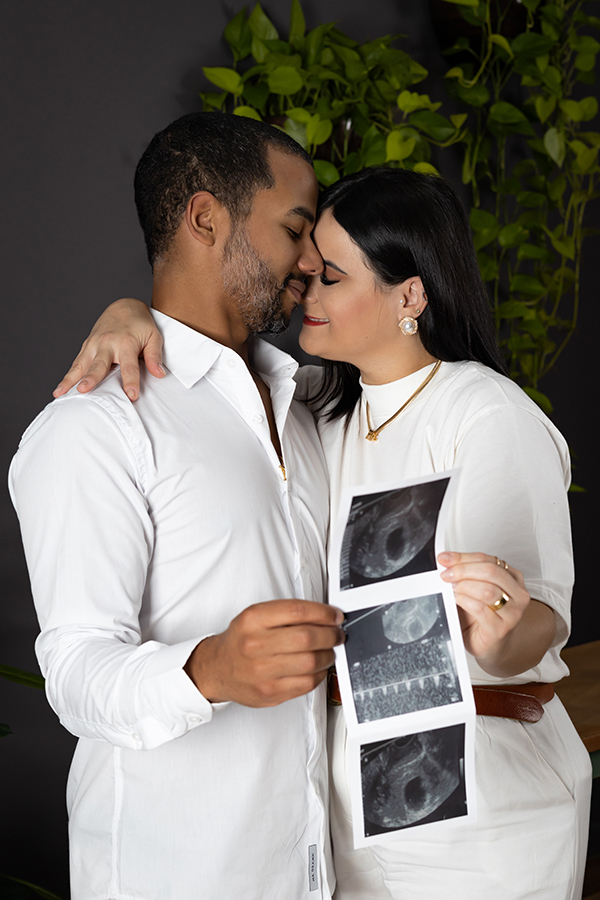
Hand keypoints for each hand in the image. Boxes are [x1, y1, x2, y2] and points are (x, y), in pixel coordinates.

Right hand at [53, 298, 163, 400]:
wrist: (125, 306)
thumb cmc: (141, 325)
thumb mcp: (154, 337)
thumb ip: (155, 356)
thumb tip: (159, 374)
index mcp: (126, 342)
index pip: (129, 366)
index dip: (131, 382)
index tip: (131, 396)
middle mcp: (107, 344)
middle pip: (99, 364)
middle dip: (91, 378)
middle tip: (84, 390)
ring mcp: (94, 345)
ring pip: (81, 365)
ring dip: (70, 379)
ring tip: (61, 393)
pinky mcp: (86, 347)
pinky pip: (76, 363)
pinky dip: (68, 376)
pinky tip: (60, 390)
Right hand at [184, 599, 345, 706]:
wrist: (217, 669)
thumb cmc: (240, 641)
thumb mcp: (255, 616)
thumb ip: (286, 613)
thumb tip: (325, 616)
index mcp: (252, 620)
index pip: (297, 611)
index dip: (323, 613)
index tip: (335, 616)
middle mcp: (255, 645)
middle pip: (307, 638)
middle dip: (330, 635)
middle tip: (337, 634)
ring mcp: (262, 672)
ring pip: (310, 662)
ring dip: (328, 655)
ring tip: (329, 650)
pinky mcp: (270, 693)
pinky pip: (306, 683)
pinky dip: (319, 674)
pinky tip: (318, 667)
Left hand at [438, 551, 553, 675]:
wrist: (492, 646)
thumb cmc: (483, 617)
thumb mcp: (475, 589)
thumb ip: (465, 574)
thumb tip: (446, 560)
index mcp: (513, 578)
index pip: (488, 560)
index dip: (464, 557)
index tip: (445, 558)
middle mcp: (518, 594)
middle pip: (490, 571)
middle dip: (463, 570)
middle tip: (446, 574)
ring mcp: (512, 613)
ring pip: (487, 589)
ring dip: (464, 586)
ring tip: (452, 588)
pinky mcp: (502, 629)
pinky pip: (480, 609)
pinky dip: (465, 601)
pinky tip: (457, 599)